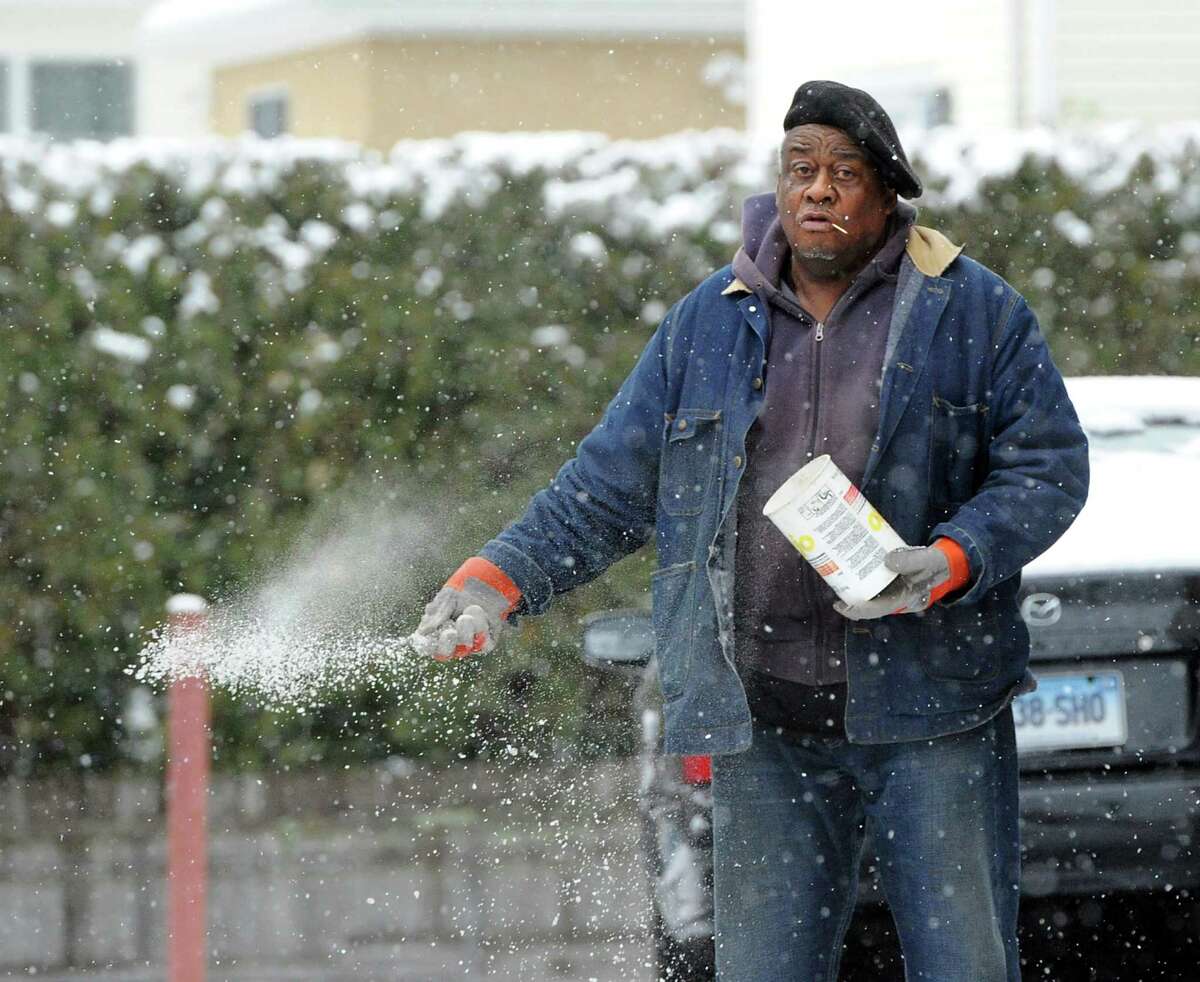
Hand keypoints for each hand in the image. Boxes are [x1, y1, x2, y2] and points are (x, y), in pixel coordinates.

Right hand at [413, 557, 521, 660]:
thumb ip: (436, 615)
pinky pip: (483, 643)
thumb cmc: (460, 595)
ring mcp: (468, 646)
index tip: (427, 636)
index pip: (427, 647)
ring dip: (464, 632)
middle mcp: (451, 645)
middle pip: (445, 653)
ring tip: (465, 617)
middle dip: (446, 643)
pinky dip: (479, 626)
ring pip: (464, 648)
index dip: (426, 645)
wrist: (483, 586)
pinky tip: (477, 611)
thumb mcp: (446, 599)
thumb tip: (422, 632)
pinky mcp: (486, 645)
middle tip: (450, 632)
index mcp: (434, 635)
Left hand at [832, 544, 953, 620]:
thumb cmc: (933, 564)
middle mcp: (894, 599)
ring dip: (854, 590)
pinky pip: (873, 585)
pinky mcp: (890, 583)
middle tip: (833, 584)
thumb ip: (909, 560)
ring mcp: (892, 592)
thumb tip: (887, 561)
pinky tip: (852, 568)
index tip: (839, 606)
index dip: (856, 610)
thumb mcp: (925, 560)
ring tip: (838, 577)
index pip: (875, 610)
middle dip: (849, 599)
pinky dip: (862, 580)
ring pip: (869, 596)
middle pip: (867, 605)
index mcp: (903, 600)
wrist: (942, 563)